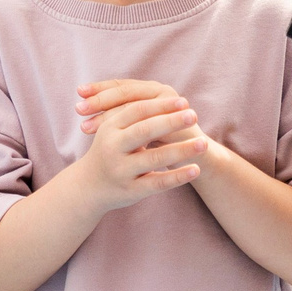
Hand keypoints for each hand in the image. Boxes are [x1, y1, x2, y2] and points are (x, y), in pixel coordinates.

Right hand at [69, 79, 206, 211]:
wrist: (88, 187)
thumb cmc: (109, 150)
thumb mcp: (114, 130)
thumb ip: (135, 113)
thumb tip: (174, 100)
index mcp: (110, 128)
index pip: (137, 110)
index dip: (160, 105)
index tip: (184, 102)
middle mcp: (113, 148)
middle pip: (144, 130)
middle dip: (170, 122)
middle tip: (194, 114)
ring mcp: (121, 170)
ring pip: (154, 158)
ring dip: (181, 150)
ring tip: (203, 144)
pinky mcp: (131, 190)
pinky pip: (158, 183)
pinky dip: (177, 176)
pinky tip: (195, 170)